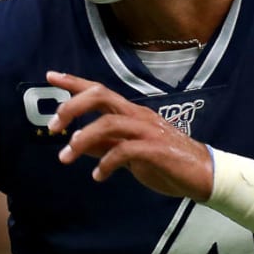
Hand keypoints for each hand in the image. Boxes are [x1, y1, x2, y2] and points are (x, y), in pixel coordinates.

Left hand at [46, 70, 213, 198]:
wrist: (203, 176)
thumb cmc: (166, 162)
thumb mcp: (129, 153)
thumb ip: (104, 146)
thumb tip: (77, 144)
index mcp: (131, 113)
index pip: (99, 91)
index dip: (74, 83)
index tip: (51, 76)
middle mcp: (138, 116)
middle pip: (101, 97)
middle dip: (72, 107)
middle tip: (53, 127)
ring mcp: (147, 131)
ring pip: (109, 123)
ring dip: (83, 139)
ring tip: (66, 155)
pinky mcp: (156, 150)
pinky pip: (125, 151)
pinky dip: (106, 163)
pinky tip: (98, 176)